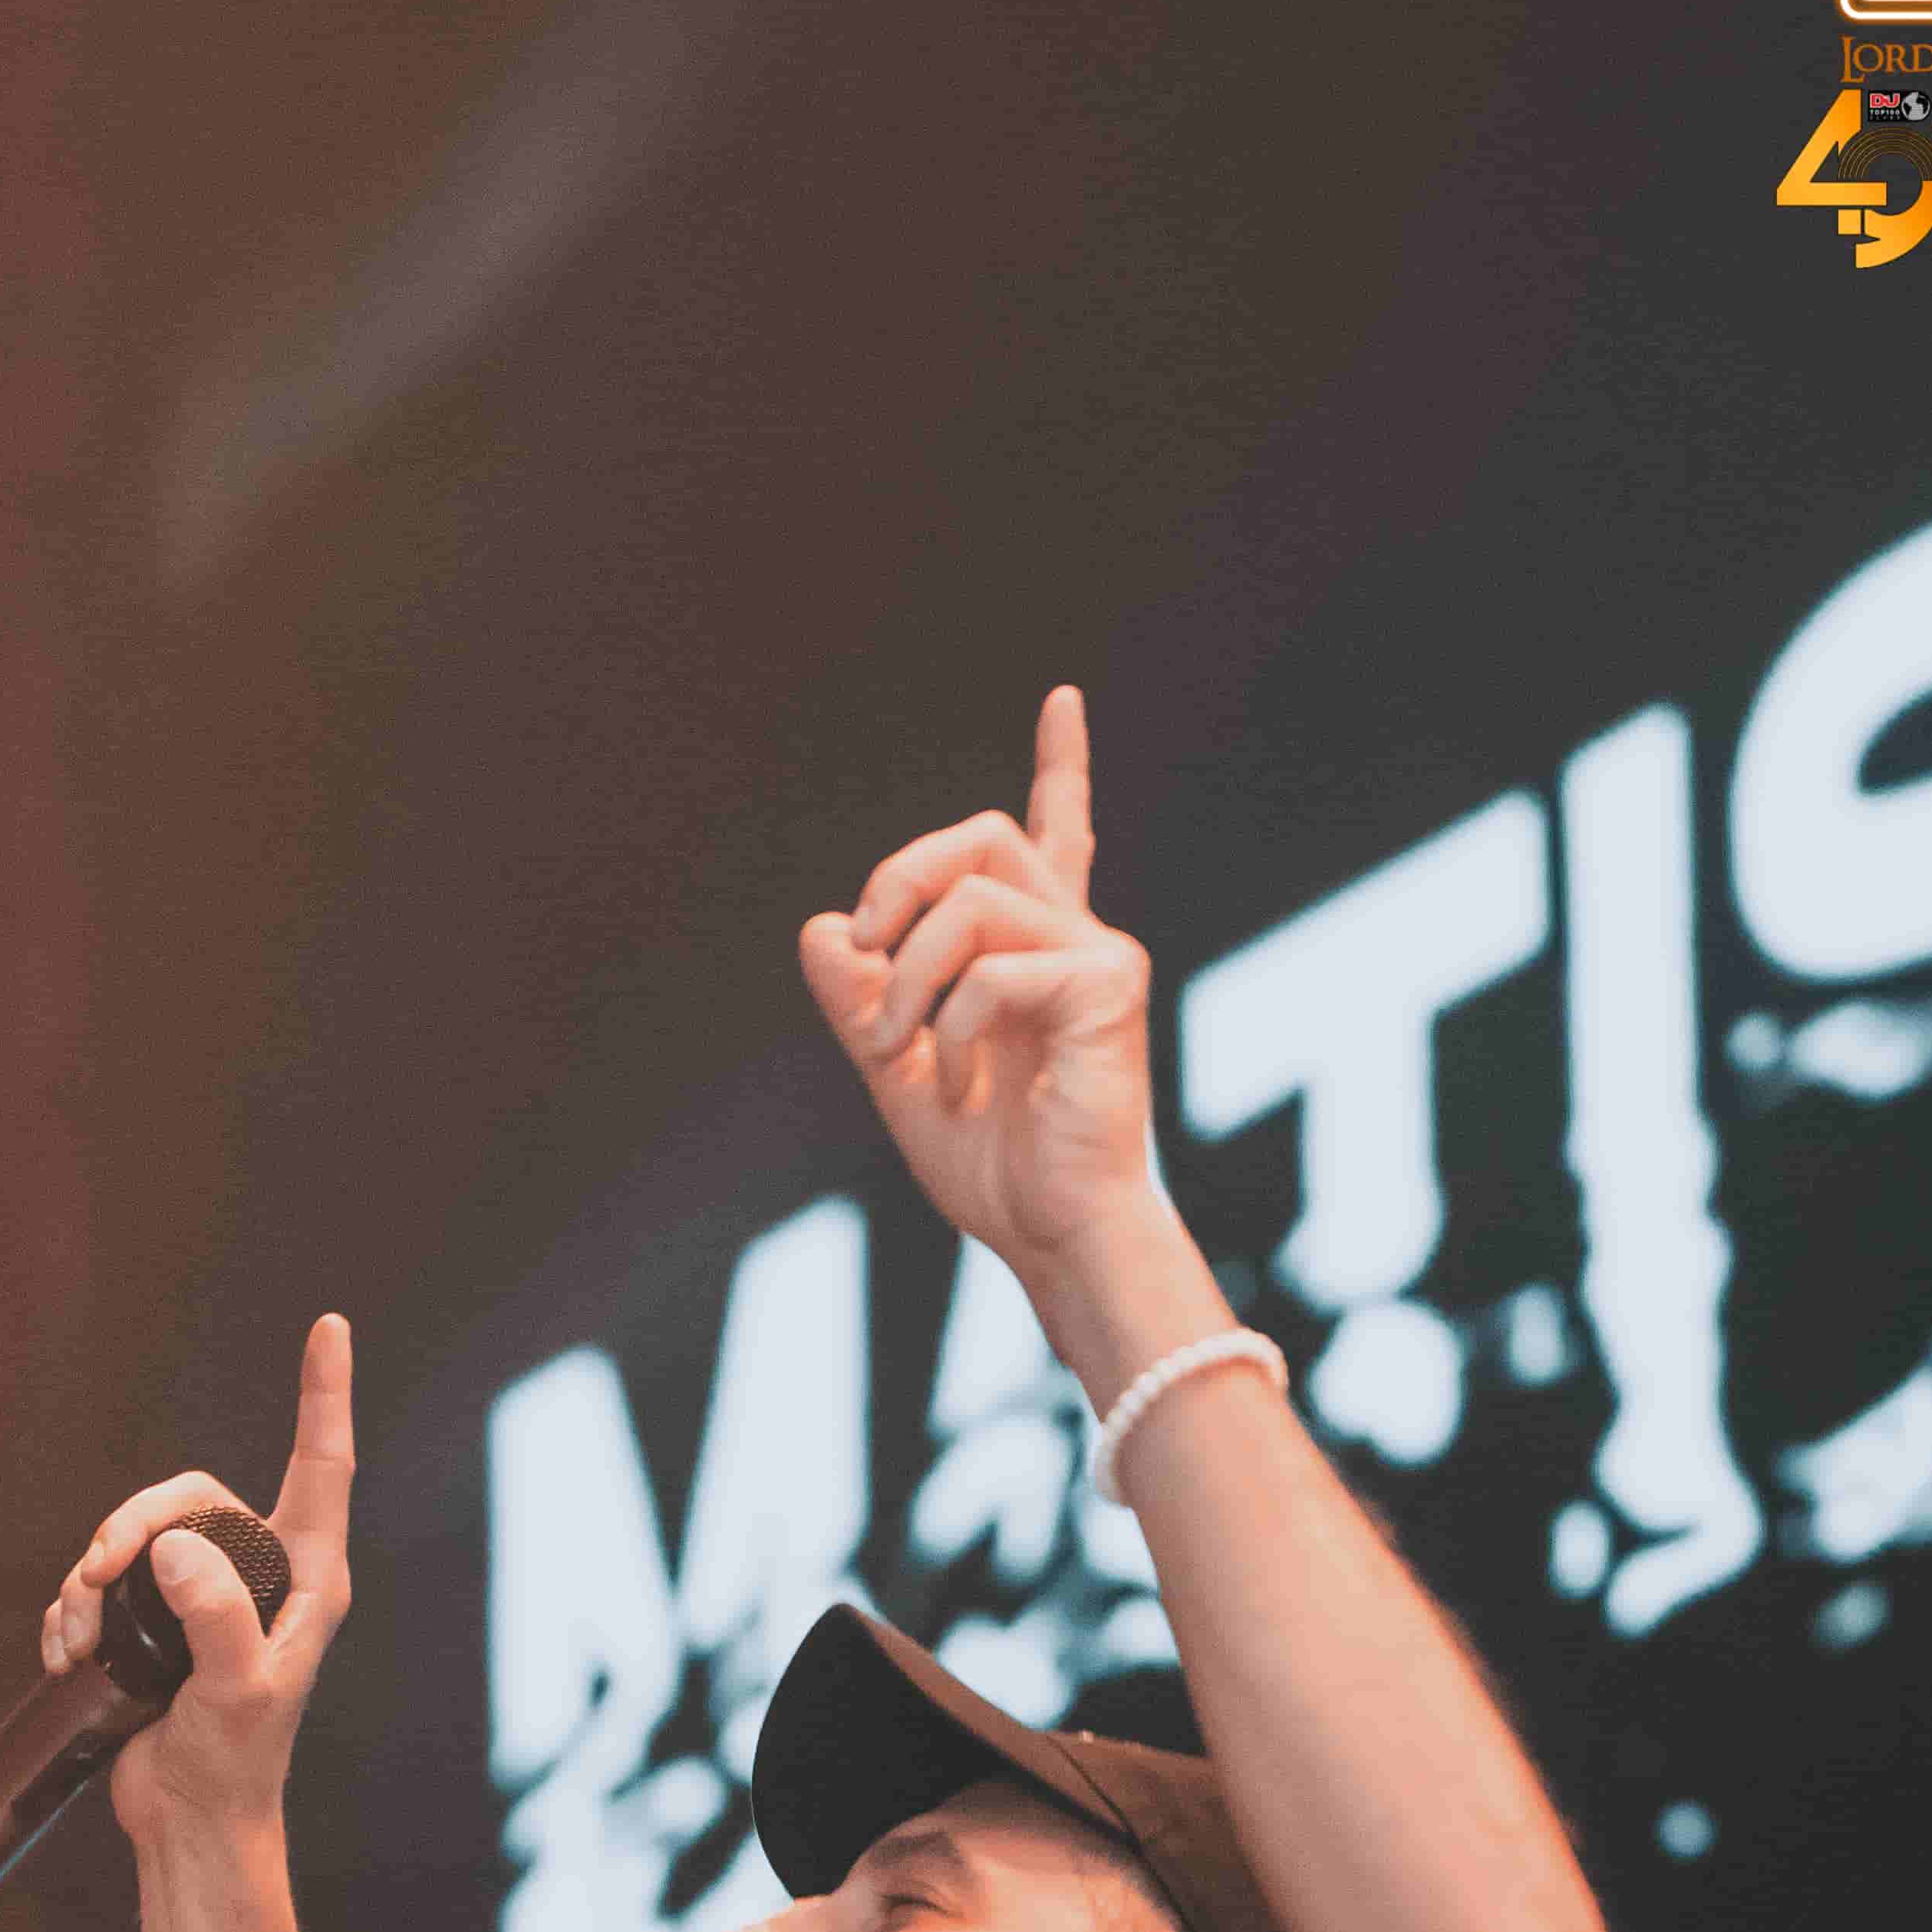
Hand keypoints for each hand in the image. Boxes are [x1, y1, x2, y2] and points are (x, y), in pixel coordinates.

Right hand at [45, 1311, 355, 1865]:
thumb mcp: (236, 1692)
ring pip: (137, 1538)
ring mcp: (205, 1598)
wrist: (190, 1825)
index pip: (321, 1466)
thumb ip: (216, 1617)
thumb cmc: (234, 1766)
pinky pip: (105, 1583)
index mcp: (308, 1580)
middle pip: (190, 1497)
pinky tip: (67, 1652)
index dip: (325, 1396)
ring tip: (79, 1634)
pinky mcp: (157, 1626)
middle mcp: (262, 1577)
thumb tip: (174, 1550)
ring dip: (92, 1579)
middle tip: (96, 1576)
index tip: (330, 1329)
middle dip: (132, 1526)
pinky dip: (74, 1610)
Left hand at [797, 685, 1162, 1286]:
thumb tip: (823, 928)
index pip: (1052, 837)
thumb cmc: (994, 1167)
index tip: (1063, 697)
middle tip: (866, 946)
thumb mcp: (898, 1074)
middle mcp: (1075, 938)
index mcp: (1036, 952)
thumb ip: (861, 1003)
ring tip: (899, 1050)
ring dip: (908, 974)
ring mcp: (1098, 957)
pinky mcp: (1108, 987)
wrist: (1052, 1234)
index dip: (1061, 766)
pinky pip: (995, 966)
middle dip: (902, 877)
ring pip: (974, 899)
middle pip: (981, 837)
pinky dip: (950, 1025)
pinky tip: (952, 1082)